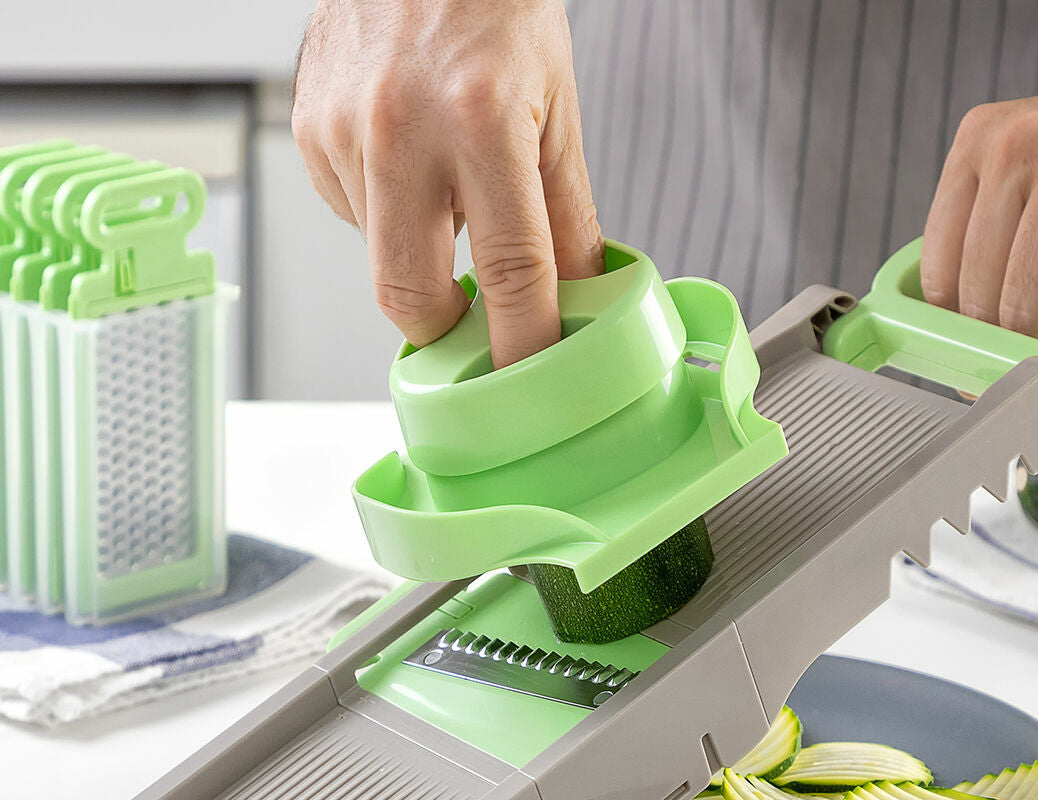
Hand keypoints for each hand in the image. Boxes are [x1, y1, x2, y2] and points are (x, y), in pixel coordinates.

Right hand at [292, 0, 603, 366]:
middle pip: (409, 296)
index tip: (532, 375)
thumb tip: (579, 297)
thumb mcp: (557, 108)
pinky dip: (386, 207)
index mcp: (481, 120)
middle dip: (444, 329)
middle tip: (473, 318)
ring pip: (380, 255)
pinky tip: (406, 157)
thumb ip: (567, 214)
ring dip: (418, 248)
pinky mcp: (308, 130)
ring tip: (444, 180)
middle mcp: (400, 127)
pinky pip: (351, 213)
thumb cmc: (494, 7)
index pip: (511, 269)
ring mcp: (343, 129)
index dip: (524, 340)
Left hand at [922, 63, 1037, 341]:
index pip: (938, 270)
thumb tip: (951, 339)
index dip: (957, 327)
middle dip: (1010, 339)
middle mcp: (1019, 145)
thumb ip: (987, 239)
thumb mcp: (1036, 180)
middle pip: (979, 296)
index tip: (979, 349)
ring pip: (1024, 306)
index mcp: (982, 139)